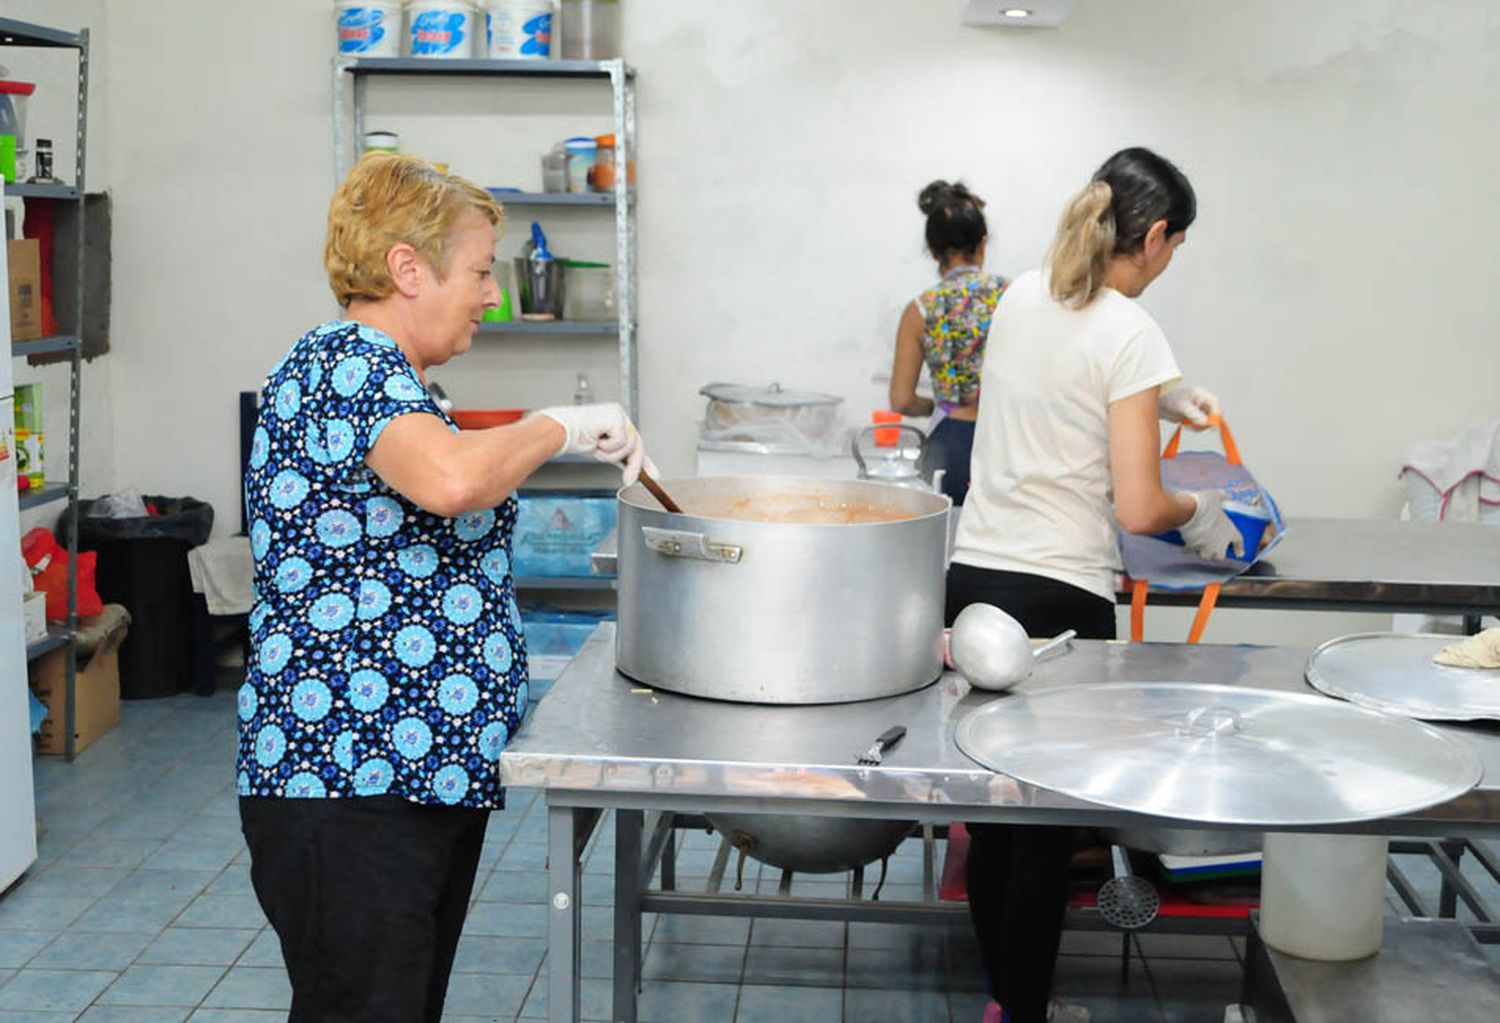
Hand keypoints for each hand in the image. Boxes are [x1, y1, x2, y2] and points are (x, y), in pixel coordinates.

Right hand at [534, 403, 653, 483]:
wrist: (560, 432)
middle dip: (634, 465)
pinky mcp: (615, 416)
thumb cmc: (578, 439)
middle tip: (628, 480)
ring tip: (597, 447)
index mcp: (618, 421)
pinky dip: (607, 446)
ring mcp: (619, 414)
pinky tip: (596, 439)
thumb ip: (623, 461)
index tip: (654, 475)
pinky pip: (621, 441)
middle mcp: (620, 415)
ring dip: (611, 453)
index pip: (635, 442)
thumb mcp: (606, 452)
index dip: (644, 460)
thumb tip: (637, 476)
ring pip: (629, 445)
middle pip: (637, 444)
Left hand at [1158, 385, 1219, 427]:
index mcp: (1200, 394)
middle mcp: (1202, 401)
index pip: (1214, 403)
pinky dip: (1196, 428)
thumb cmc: (1169, 400)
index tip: (1213, 424)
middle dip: (1207, 422)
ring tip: (1189, 426)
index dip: (1216, 413)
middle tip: (1197, 427)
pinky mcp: (1194, 417)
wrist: (1158, 406)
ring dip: (1200, 426)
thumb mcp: (1182, 406)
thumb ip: (1194, 414)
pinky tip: (1186, 426)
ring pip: (1208, 421)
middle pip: (1213, 413)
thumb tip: (1206, 422)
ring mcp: (1199, 410)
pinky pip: (1201, 425)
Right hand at [1178, 490, 1244, 560]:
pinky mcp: (1192, 546)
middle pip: (1221, 556)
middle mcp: (1219, 542)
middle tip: (1215, 550)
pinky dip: (1188, 549)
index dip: (1240, 548)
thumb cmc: (1205, 504)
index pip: (1239, 542)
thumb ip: (1222, 497)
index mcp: (1230, 531)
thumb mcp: (1216, 496)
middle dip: (1218, 555)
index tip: (1240, 553)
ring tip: (1201, 549)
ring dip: (1204, 553)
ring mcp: (1205, 546)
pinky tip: (1185, 547)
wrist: (1189, 512)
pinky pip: (1190, 550)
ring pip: (1206, 556)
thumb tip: (1227, 496)